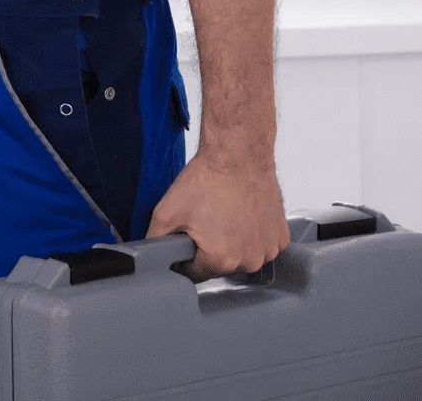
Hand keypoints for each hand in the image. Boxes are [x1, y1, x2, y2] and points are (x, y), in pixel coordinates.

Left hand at [145, 151, 287, 279]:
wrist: (238, 156)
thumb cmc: (207, 181)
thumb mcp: (166, 212)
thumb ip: (155, 241)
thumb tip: (149, 256)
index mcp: (221, 260)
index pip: (194, 274)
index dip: (183, 258)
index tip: (183, 242)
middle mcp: (249, 260)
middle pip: (219, 267)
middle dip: (207, 249)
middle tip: (202, 222)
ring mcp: (268, 249)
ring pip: (241, 257)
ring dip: (231, 243)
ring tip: (222, 216)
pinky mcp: (280, 237)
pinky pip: (259, 245)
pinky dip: (250, 235)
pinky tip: (240, 215)